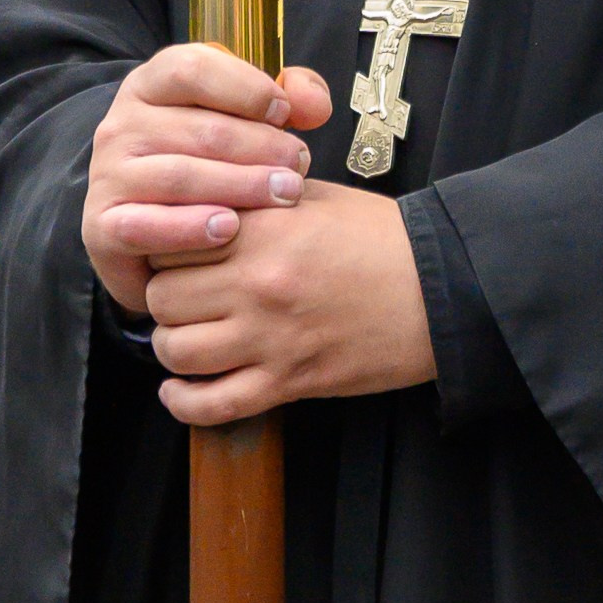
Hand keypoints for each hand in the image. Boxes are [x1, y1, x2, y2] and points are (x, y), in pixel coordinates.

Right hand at [81, 44, 331, 318]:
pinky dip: (190, 229)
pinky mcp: (102, 227)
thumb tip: (313, 104)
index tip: (285, 112)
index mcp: (151, 84)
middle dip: (260, 147)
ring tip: (284, 195)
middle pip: (199, 128)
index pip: (192, 68)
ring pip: (179, 176)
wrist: (151, 232)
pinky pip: (145, 227)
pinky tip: (230, 229)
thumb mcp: (245, 118)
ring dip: (240, 186)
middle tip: (300, 165)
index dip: (245, 86)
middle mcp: (121, 125)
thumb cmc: (210, 163)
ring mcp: (108, 176)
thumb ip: (290, 98)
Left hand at [146, 183, 436, 424]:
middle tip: (182, 294)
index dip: (166, 245)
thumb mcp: (315, 197)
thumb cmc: (383, 238)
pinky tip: (181, 389)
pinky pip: (212, 405)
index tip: (176, 251)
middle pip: (161, 298)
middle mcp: (257, 284)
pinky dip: (185, 402)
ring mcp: (270, 338)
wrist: (440, 289)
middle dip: (165, 296)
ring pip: (176, 351)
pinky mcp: (288, 382)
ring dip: (174, 346)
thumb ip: (256, 198)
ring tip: (188, 336)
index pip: (170, 240)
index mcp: (263, 229)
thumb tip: (208, 202)